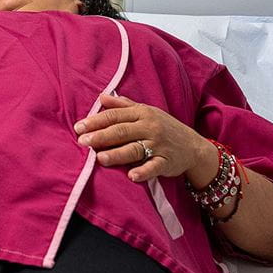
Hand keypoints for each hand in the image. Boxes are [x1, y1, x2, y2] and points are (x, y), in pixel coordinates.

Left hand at [73, 93, 211, 182]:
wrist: (194, 146)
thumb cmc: (164, 128)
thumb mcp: (146, 112)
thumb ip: (123, 105)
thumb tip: (101, 96)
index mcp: (142, 113)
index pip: (115, 116)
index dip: (96, 121)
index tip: (79, 127)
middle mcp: (150, 127)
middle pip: (122, 131)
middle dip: (100, 136)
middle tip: (82, 142)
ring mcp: (159, 145)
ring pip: (135, 148)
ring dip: (117, 153)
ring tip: (100, 158)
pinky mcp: (167, 162)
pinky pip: (154, 167)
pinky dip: (143, 171)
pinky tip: (131, 176)